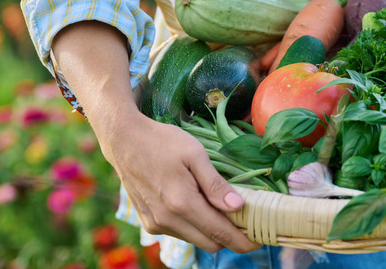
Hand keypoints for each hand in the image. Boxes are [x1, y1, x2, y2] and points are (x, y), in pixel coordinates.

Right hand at [52, 21, 259, 253]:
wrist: (123, 140)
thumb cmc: (162, 141)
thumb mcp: (195, 154)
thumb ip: (216, 184)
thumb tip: (240, 207)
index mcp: (182, 204)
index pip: (221, 234)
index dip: (244, 241)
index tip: (261, 238)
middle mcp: (167, 220)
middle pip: (211, 243)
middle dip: (231, 236)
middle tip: (247, 218)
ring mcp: (156, 224)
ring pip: (195, 239)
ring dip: (212, 230)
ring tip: (224, 207)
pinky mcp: (149, 222)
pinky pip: (180, 232)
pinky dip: (195, 225)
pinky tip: (200, 204)